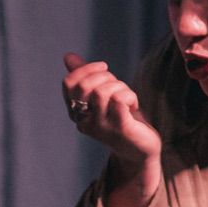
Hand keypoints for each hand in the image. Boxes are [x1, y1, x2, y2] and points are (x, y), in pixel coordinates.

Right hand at [62, 52, 161, 168]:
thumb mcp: (102, 97)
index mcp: (76, 113)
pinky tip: (133, 104)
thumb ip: (86, 78)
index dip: (86, 69)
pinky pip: (119, 99)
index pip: (69, 83)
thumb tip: (68, 56)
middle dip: (104, 76)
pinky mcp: (120, 128)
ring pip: (102, 92)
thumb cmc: (121, 119)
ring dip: (119, 86)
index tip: (104, 66)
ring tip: (127, 96)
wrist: (140, 150)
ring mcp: (102, 126)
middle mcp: (85, 121)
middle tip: (118, 84)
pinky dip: (129, 95)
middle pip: (85, 86)